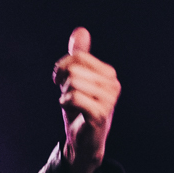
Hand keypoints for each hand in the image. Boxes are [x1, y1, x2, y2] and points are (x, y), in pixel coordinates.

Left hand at [53, 28, 118, 172]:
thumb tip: (80, 30)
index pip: (78, 57)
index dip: (62, 66)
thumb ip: (79, 56)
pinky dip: (65, 102)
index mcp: (109, 74)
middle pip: (73, 69)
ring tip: (71, 104)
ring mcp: (109, 100)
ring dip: (64, 94)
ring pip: (72, 83)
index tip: (60, 79)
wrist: (84, 141)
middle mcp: (113, 84)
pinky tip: (71, 110)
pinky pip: (73, 97)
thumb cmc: (80, 109)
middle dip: (63, 82)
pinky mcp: (100, 114)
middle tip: (66, 95)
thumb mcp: (77, 79)